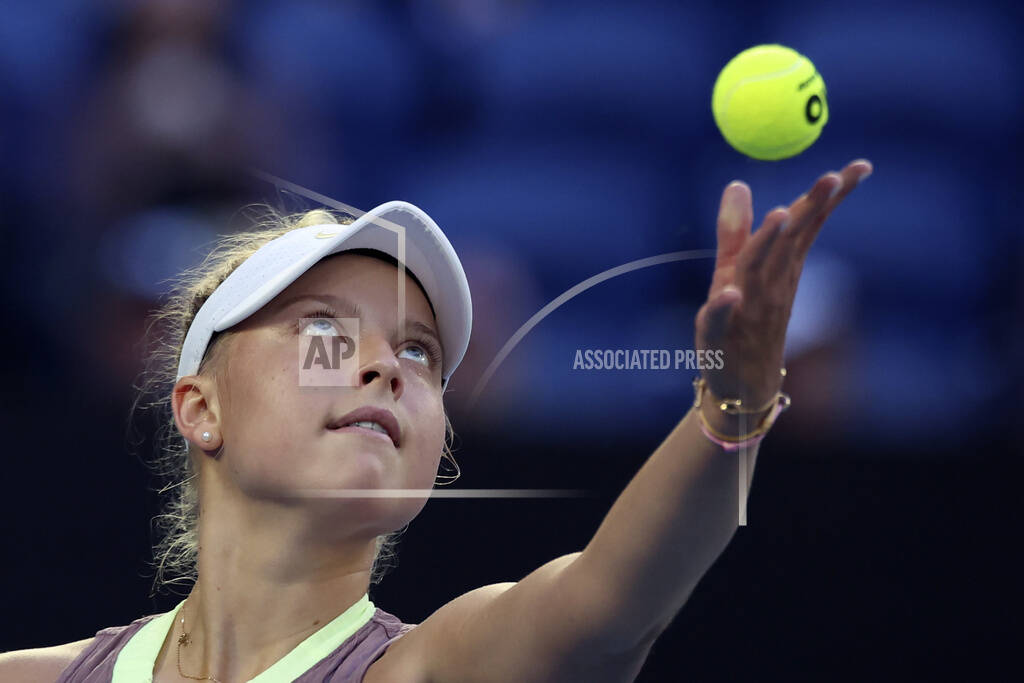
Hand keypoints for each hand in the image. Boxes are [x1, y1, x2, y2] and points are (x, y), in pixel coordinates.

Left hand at [694, 158, 872, 416]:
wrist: (740, 385)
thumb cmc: (743, 324)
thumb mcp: (735, 271)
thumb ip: (736, 230)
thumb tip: (737, 182)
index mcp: (779, 268)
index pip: (806, 225)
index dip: (829, 197)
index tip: (860, 167)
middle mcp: (769, 286)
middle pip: (790, 241)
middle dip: (810, 209)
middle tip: (833, 178)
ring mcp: (746, 311)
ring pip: (758, 272)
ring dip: (770, 244)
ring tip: (782, 214)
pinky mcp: (717, 334)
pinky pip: (719, 318)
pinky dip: (724, 305)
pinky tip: (731, 293)